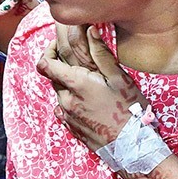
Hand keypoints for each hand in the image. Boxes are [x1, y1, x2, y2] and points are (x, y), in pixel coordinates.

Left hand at [36, 26, 147, 151]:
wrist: (132, 148)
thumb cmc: (130, 111)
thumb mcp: (121, 79)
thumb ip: (101, 53)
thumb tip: (90, 29)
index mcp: (76, 85)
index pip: (45, 64)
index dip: (48, 51)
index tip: (58, 44)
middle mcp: (66, 100)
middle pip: (52, 77)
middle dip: (62, 66)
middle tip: (81, 62)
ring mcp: (67, 116)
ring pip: (60, 93)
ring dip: (69, 84)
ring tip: (91, 83)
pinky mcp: (71, 127)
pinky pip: (64, 108)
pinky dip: (72, 100)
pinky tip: (90, 101)